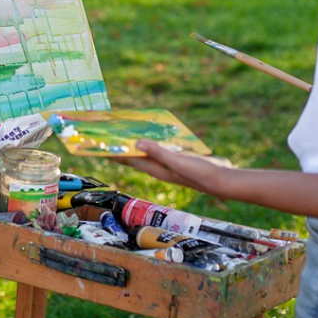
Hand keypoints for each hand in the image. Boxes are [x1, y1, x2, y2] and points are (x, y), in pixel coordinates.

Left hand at [112, 139, 229, 196]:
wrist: (219, 181)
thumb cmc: (198, 173)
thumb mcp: (177, 161)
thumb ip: (158, 152)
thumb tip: (136, 144)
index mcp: (155, 169)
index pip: (128, 161)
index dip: (113, 154)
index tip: (99, 147)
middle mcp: (157, 168)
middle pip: (133, 158)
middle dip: (120, 150)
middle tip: (107, 139)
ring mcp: (166, 165)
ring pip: (145, 154)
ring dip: (134, 146)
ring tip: (124, 136)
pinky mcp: (176, 161)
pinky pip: (157, 151)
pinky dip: (150, 144)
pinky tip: (152, 137)